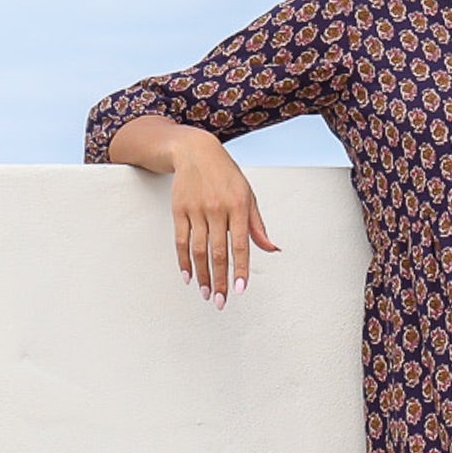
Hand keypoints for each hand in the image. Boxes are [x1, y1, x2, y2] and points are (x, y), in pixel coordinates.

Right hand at [170, 131, 279, 307]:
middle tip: (220, 301)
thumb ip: (257, 226)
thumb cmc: (227, 176)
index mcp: (238, 207)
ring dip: (202, 275)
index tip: (239, 289)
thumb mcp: (248, 196)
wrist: (196, 151)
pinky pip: (180, 241)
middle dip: (219, 280)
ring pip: (198, 250)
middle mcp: (216, 209)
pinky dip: (183, 261)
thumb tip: (272, 249)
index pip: (241, 244)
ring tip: (206, 294)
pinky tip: (188, 276)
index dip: (240, 268)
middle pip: (218, 252)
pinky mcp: (179, 210)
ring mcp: (196, 210)